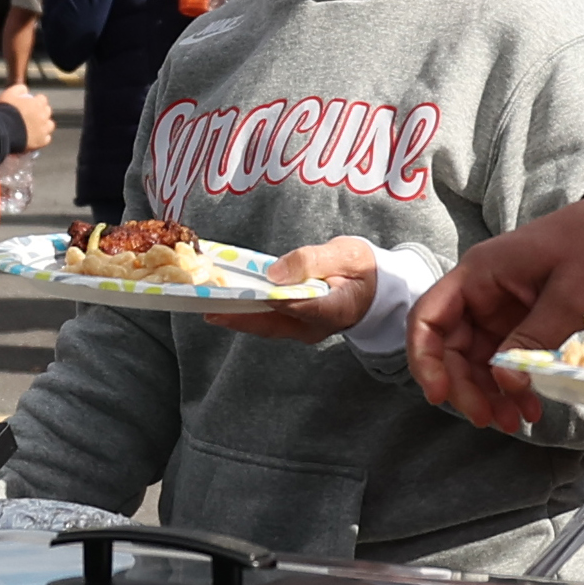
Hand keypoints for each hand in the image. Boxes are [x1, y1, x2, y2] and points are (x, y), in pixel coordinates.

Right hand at [2, 86, 53, 150]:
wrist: (2, 130)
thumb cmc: (5, 111)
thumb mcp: (9, 93)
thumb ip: (19, 89)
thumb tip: (25, 90)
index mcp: (37, 103)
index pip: (42, 99)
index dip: (37, 101)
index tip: (31, 104)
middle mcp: (43, 116)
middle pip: (47, 111)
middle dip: (42, 112)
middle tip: (32, 115)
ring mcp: (43, 129)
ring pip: (50, 125)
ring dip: (45, 125)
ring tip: (36, 127)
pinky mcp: (41, 141)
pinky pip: (46, 139)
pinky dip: (42, 137)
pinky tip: (36, 138)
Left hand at [206, 236, 378, 342]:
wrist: (376, 289)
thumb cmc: (363, 267)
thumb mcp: (346, 253)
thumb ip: (312, 260)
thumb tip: (274, 272)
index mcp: (336, 308)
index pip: (298, 306)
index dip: (270, 300)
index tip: (243, 292)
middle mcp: (316, 327)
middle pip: (272, 323)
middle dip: (239, 315)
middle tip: (207, 307)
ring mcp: (305, 331)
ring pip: (266, 326)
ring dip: (237, 316)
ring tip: (208, 305)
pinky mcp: (296, 327)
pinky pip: (268, 322)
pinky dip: (247, 312)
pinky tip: (228, 302)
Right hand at [408, 194, 583, 432]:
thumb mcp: (570, 295)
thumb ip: (534, 339)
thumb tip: (504, 384)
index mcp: (480, 274)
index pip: (428, 318)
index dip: (425, 359)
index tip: (439, 394)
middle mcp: (481, 293)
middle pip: (450, 349)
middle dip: (465, 389)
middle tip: (491, 418)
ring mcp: (500, 310)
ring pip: (476, 362)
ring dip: (489, 394)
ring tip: (516, 420)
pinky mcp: (520, 324)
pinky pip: (504, 362)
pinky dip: (512, 387)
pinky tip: (530, 406)